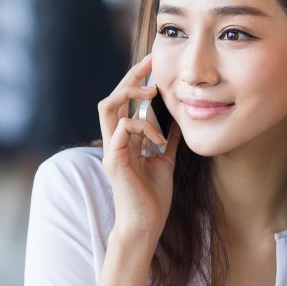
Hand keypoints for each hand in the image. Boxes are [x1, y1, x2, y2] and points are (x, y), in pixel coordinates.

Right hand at [97, 54, 181, 240]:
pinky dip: (142, 127)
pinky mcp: (114, 160)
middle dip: (131, 75)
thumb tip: (178, 124)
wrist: (145, 225)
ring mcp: (111, 150)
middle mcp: (114, 141)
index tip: (154, 64)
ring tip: (152, 93)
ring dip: (130, 94)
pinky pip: (121, 130)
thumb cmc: (152, 198)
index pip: (124, 102)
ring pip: (108, 106)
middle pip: (112, 96)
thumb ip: (167, 141)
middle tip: (151, 61)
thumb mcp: (165, 161)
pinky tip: (158, 138)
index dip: (137, 80)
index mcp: (124, 140)